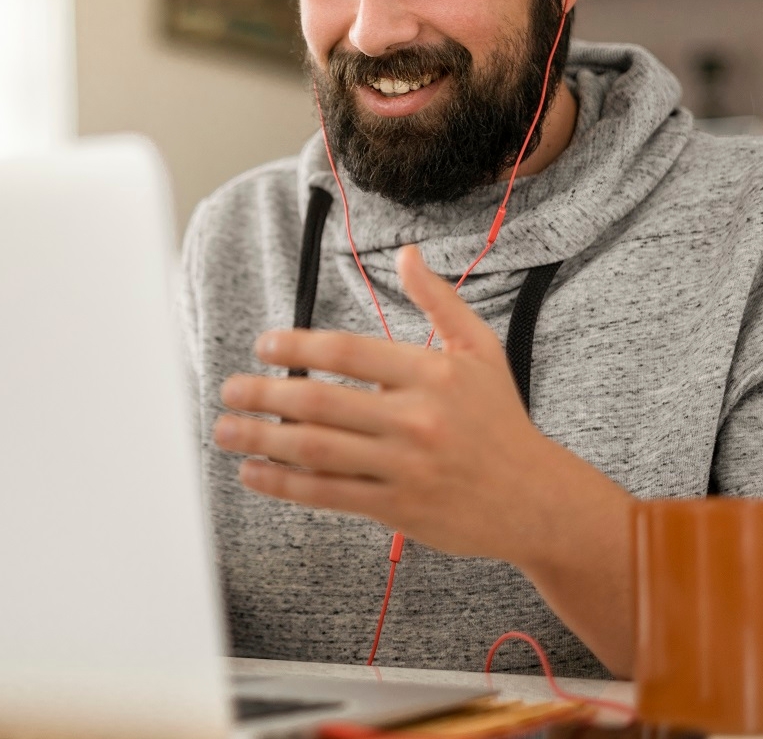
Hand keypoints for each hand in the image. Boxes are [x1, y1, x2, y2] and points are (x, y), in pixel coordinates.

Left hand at [214, 245, 615, 566]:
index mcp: (432, 373)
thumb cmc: (501, 420)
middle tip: (228, 389)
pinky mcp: (397, 508)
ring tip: (225, 429)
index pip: (348, 351)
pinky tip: (253, 473)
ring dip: (260, 439)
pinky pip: (328, 494)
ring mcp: (404, 466)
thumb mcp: (481, 349)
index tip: (263, 346)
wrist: (536, 499)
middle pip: (320, 401)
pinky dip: (284, 484)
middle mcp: (415, 418)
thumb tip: (407, 253)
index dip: (297, 345)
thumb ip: (439, 300)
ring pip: (315, 450)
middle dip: (263, 394)